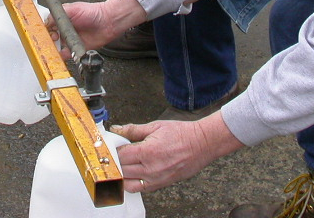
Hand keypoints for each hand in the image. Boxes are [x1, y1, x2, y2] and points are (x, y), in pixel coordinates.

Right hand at [48, 1, 122, 52]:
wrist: (108, 22)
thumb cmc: (92, 12)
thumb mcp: (72, 9)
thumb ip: (58, 15)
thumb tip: (46, 22)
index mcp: (62, 18)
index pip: (47, 25)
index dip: (44, 29)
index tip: (42, 32)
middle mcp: (64, 29)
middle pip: (50, 37)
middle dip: (48, 40)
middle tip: (51, 39)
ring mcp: (69, 39)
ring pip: (56, 46)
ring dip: (54, 48)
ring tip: (54, 48)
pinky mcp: (75, 48)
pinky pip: (66, 54)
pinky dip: (62, 56)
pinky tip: (62, 53)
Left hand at [111, 114, 242, 192]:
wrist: (202, 144)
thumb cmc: (182, 133)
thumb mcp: (155, 126)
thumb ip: (133, 130)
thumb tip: (117, 129)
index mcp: (147, 152)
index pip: (120, 155)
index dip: (113, 149)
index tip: (112, 145)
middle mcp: (150, 168)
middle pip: (121, 169)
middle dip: (115, 161)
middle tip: (114, 153)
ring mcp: (155, 179)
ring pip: (127, 183)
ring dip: (121, 174)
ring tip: (122, 164)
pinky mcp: (160, 184)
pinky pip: (139, 188)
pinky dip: (132, 182)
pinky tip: (131, 173)